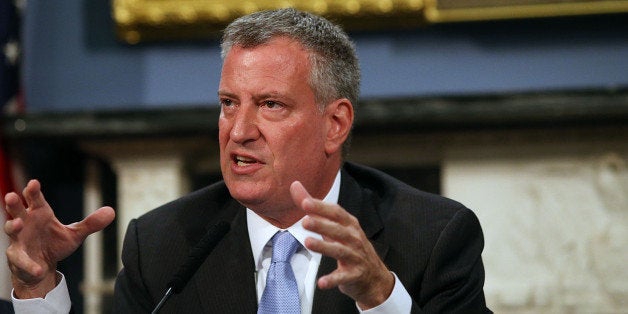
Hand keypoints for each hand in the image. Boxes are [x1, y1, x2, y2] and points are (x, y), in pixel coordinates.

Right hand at [3, 179, 114, 298]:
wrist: (43, 266)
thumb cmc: (55, 244)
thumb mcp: (75, 234)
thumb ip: (91, 223)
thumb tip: (111, 211)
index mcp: (40, 214)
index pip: (36, 199)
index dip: (33, 191)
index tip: (34, 183)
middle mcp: (26, 223)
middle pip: (17, 210)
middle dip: (14, 203)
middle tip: (12, 195)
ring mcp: (19, 239)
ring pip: (11, 230)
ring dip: (13, 226)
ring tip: (18, 224)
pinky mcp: (17, 257)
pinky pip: (21, 260)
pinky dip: (30, 264)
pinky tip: (39, 269)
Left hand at [290, 181, 393, 309]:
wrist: (374, 277)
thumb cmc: (350, 246)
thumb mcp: (335, 226)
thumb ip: (314, 207)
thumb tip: (295, 185)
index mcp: (349, 224)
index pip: (336, 212)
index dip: (321, 207)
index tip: (304, 202)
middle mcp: (354, 238)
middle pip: (338, 229)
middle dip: (322, 225)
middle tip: (304, 221)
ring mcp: (356, 256)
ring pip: (339, 250)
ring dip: (324, 247)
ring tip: (308, 242)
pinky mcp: (355, 275)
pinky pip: (343, 277)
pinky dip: (332, 280)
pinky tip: (321, 283)